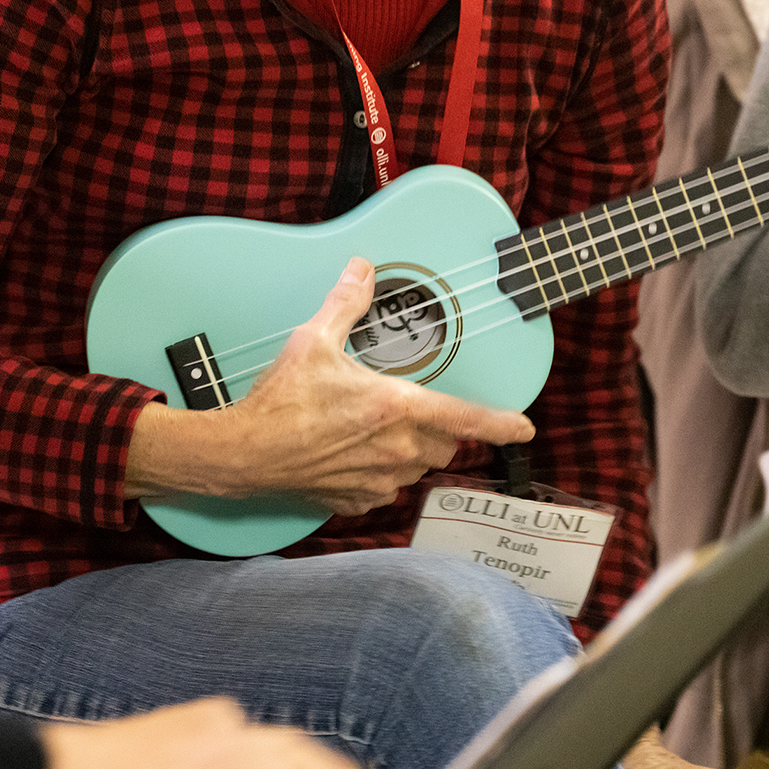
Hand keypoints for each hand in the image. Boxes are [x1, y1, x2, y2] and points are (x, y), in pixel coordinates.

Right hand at [128, 258, 534, 515]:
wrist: (243, 453)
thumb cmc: (279, 400)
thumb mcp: (313, 341)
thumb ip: (345, 304)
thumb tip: (361, 270)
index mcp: (396, 408)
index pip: (466, 419)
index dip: (502, 425)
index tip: (524, 428)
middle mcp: (396, 449)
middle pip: (445, 445)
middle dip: (441, 430)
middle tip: (415, 411)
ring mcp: (377, 479)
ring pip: (417, 468)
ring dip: (411, 452)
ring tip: (381, 432)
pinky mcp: (355, 499)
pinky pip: (384, 489)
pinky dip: (379, 474)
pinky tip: (355, 457)